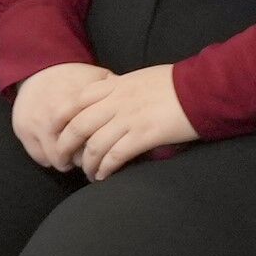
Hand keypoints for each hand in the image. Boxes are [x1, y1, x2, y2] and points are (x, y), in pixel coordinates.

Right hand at [9, 61, 113, 169]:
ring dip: (68, 162)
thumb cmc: (73, 77)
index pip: (95, 138)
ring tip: (76, 157)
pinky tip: (59, 154)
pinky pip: (40, 157)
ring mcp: (38, 124)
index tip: (107, 148)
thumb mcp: (97, 78)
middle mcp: (56, 116)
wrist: (37, 69)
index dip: (103, 147)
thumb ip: (115, 93)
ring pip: (57, 158)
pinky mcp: (24, 131)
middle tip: (92, 157)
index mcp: (78, 103)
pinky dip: (51, 159)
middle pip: (77, 153)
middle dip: (86, 159)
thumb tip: (134, 106)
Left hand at [50, 61, 197, 179]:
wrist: (202, 88)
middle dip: (64, 146)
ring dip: (87, 164)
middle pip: (77, 126)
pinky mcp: (144, 135)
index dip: (58, 118)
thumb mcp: (140, 79)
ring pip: (94, 145)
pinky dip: (106, 169)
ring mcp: (129, 118)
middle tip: (62, 161)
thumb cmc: (175, 84)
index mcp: (114, 85)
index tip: (53, 132)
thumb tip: (109, 98)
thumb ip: (120, 89)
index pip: (74, 100)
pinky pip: (116, 155)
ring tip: (88, 175)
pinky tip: (104, 177)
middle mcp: (116, 100)